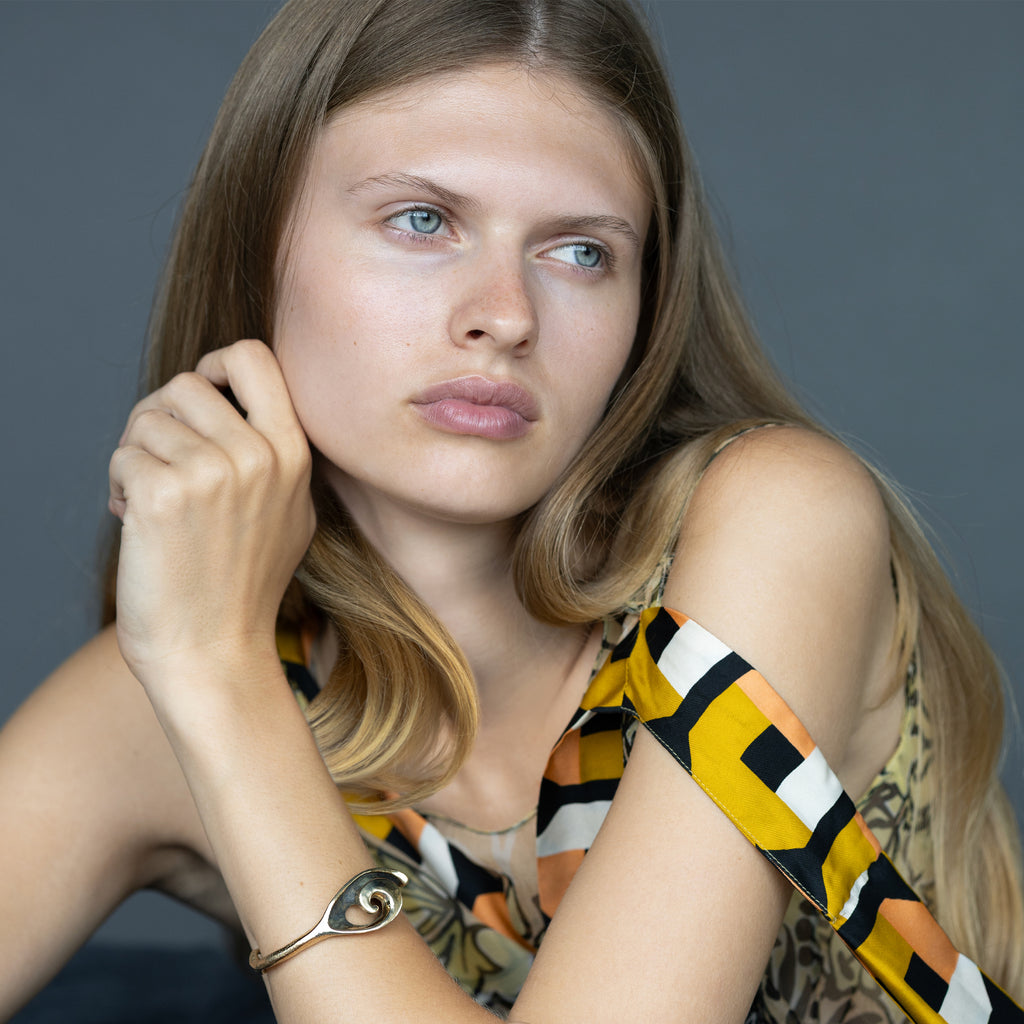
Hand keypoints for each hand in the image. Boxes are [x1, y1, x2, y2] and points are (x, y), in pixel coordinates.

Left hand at [108, 340, 314, 694]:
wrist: (215, 652)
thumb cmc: (247, 587)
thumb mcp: (292, 513)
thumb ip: (275, 455)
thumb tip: (231, 404)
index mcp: (293, 454)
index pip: (253, 357)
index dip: (216, 364)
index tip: (201, 395)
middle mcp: (258, 456)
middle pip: (186, 384)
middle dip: (162, 418)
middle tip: (160, 461)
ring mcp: (211, 474)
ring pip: (147, 420)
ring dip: (137, 455)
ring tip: (151, 502)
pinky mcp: (162, 496)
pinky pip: (121, 456)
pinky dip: (119, 485)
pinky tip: (136, 523)